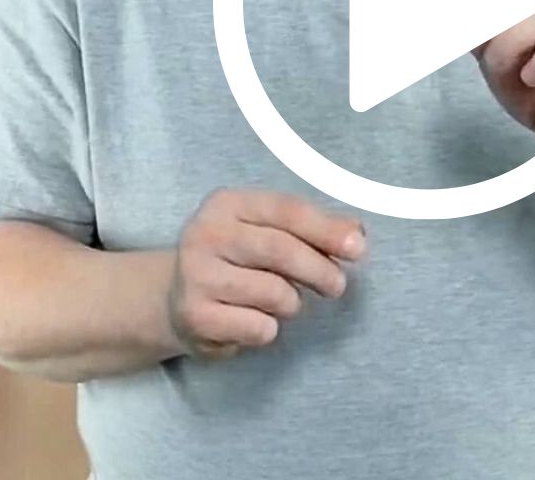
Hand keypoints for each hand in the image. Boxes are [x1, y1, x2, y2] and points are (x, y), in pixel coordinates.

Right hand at [167, 189, 364, 359]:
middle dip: (320, 271)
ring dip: (292, 303)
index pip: (286, 210)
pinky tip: (253, 321)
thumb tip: (356, 233)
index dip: (326, 229)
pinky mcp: (196, 316)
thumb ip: (310, 229)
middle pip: (281, 250)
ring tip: (282, 302)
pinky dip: (269, 329)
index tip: (358, 248)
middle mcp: (206, 234)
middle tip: (336, 286)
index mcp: (227, 204)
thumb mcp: (267, 232)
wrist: (175, 300)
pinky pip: (258, 327)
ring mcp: (196, 276)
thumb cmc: (235, 261)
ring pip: (274, 293)